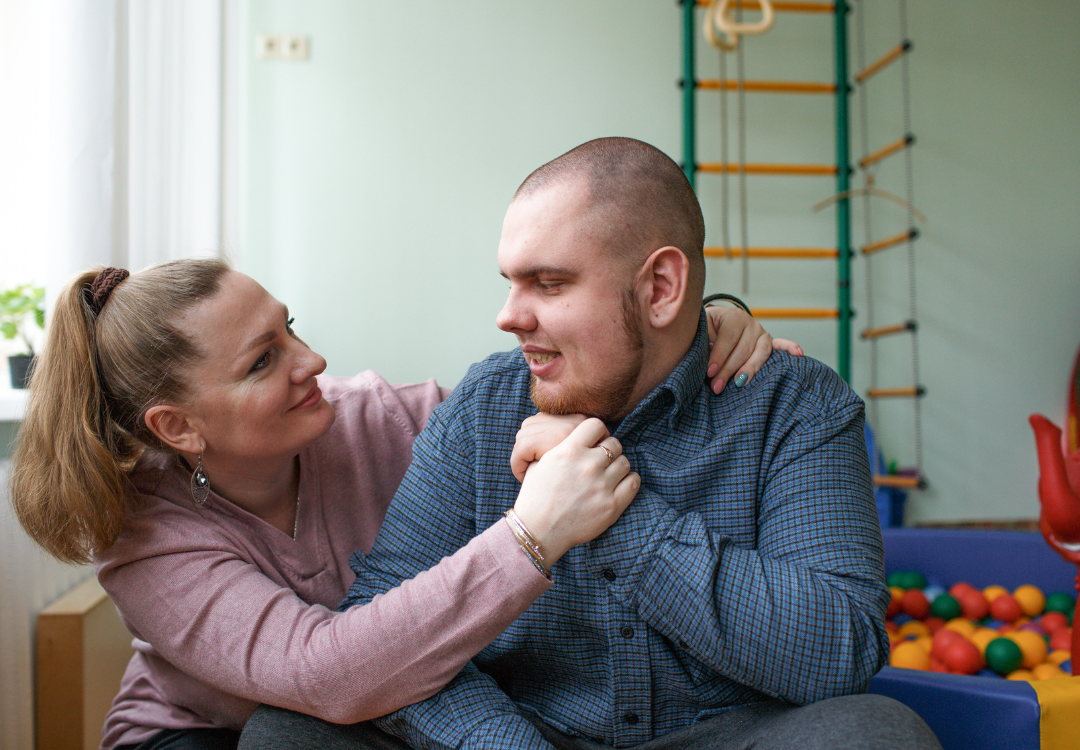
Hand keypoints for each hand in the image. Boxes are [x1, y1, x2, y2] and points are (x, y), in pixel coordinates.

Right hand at [512, 418, 639, 562]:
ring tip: (608, 474)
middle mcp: (587, 465)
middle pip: (614, 444)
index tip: (595, 440)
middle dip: (609, 450)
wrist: (538, 530)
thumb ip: (561, 446)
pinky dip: (629, 480)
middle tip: (601, 461)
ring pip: (624, 462)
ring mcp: (601, 486)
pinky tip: (619, 484)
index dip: (598, 432)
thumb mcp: (539, 464)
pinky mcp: (612, 505)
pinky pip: (633, 482)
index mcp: (568, 451)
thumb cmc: (536, 496)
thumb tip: (577, 436)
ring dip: (618, 466)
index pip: (596, 425)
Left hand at [705, 306, 803, 393]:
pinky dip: (790, 348)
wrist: (716, 324)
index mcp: (733, 317)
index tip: (709, 371)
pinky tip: (799, 353)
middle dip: (728, 370)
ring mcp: (762, 333)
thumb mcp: (701, 329)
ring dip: (750, 369)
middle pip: (742, 350)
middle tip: (716, 386)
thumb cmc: (706, 329)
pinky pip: (781, 345)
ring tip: (740, 383)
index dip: (718, 356)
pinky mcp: (769, 343)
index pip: (727, 339)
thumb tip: (709, 359)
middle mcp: (751, 323)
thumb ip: (706, 340)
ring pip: (760, 353)